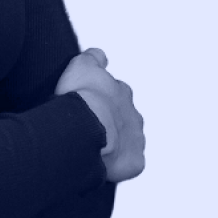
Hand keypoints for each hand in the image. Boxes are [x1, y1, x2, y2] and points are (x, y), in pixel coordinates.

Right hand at [54, 48, 144, 182]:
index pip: (117, 91)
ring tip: (95, 146)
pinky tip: (101, 163)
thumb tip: (99, 54)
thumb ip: (93, 58)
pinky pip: (129, 162)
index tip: (91, 100)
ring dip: (117, 142)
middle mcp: (133, 113)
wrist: (86, 127)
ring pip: (129, 140)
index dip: (102, 96)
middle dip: (113, 119)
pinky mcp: (135, 160)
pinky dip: (118, 163)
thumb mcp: (82, 66)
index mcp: (121, 91)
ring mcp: (136, 138)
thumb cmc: (81, 97)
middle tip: (91, 124)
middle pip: (125, 116)